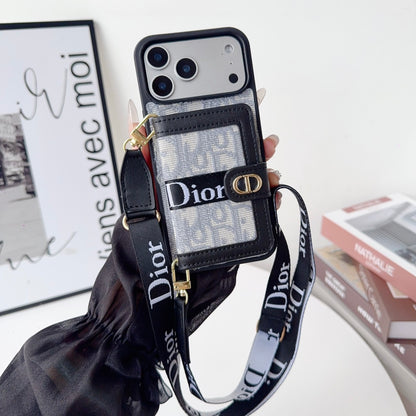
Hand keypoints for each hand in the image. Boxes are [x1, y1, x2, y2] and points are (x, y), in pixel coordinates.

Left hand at [128, 88, 281, 207]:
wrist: (156, 238)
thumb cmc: (151, 202)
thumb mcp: (143, 166)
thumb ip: (140, 138)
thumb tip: (135, 106)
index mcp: (197, 155)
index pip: (220, 129)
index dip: (239, 113)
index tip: (255, 99)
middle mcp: (214, 171)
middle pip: (245, 150)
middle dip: (261, 143)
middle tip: (268, 142)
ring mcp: (225, 192)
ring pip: (255, 175)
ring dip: (268, 170)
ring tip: (270, 173)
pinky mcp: (233, 213)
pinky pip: (258, 203)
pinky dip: (270, 198)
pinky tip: (273, 195)